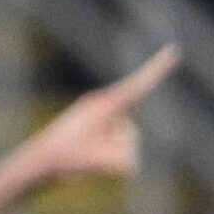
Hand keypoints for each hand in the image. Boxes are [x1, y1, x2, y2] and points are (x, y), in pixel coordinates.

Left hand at [8, 46, 179, 183]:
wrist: (39, 162)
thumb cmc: (66, 157)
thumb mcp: (99, 162)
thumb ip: (125, 160)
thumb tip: (132, 162)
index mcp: (105, 105)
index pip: (139, 85)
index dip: (158, 69)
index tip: (174, 50)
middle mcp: (105, 108)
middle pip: (132, 135)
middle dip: (118, 150)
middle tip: (88, 153)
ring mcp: (100, 121)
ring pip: (125, 145)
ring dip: (110, 157)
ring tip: (83, 157)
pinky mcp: (95, 132)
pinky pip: (116, 151)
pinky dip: (107, 161)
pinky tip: (87, 160)